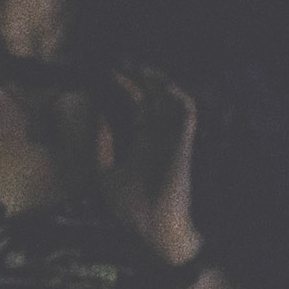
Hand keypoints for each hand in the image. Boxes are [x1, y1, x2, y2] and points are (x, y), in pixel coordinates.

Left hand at [97, 66, 203, 264]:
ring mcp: (171, 139)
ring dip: (160, 81)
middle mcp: (157, 136)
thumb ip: (103, 145)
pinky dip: (179, 98)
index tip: (107, 70)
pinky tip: (163, 87)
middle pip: (153, 97)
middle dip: (139, 76)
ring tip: (142, 66)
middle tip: (122, 58)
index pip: (136, 105)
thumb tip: (100, 116)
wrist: (152, 229)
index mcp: (140, 142)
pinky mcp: (183, 145)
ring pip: (172, 100)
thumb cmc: (131, 208)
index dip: (123, 86)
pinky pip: (187, 116)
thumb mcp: (106, 173)